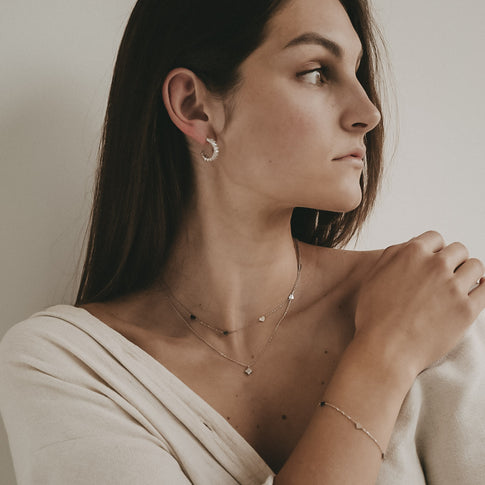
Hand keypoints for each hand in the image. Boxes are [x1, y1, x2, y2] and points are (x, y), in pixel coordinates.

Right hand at [354, 231, 484, 378]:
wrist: (385, 350)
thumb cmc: (374, 316)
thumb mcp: (374, 276)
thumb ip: (393, 255)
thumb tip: (412, 245)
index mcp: (411, 254)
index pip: (435, 238)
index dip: (434, 250)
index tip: (433, 262)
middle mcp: (434, 265)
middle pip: (458, 250)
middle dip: (454, 261)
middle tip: (446, 276)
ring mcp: (452, 287)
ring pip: (476, 266)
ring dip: (470, 273)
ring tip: (461, 285)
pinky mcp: (466, 309)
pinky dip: (484, 288)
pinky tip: (478, 291)